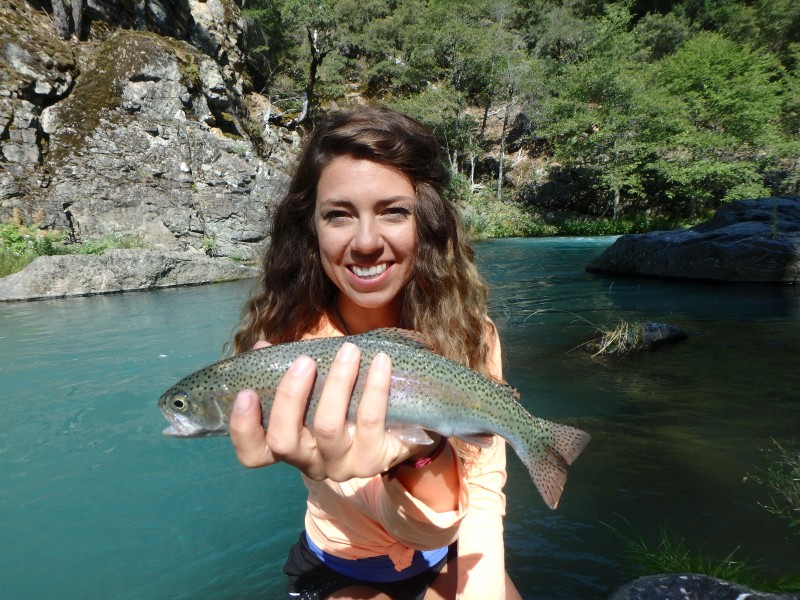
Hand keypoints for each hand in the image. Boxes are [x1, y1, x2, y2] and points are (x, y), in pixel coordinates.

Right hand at [229, 342, 422, 480]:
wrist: (401, 420)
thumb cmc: (346, 397)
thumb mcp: (315, 384)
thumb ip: (286, 367)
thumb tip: (262, 346)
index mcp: (289, 444)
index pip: (253, 454)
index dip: (244, 429)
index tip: (246, 393)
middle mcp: (310, 462)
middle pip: (284, 441)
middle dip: (289, 397)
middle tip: (304, 362)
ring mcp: (342, 465)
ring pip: (327, 428)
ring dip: (336, 384)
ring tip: (349, 351)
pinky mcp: (375, 460)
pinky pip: (370, 422)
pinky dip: (374, 389)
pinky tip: (381, 362)